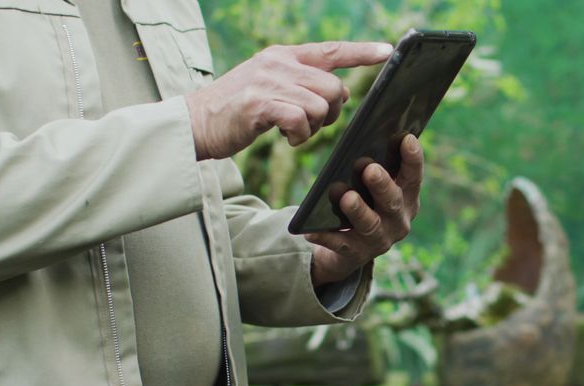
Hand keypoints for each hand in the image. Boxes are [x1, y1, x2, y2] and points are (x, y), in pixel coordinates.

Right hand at [184, 41, 392, 159]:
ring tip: (292, 130)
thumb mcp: (270, 86)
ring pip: (320, 105)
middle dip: (331, 112)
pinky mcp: (260, 104)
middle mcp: (278, 63)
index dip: (362, 52)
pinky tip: (285, 137)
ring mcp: (269, 81)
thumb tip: (337, 96)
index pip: (331, 50)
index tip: (388, 51)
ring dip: (313, 127)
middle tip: (311, 123)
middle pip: (333, 87)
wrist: (195, 122)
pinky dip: (299, 135)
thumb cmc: (236, 110)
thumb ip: (301, 84)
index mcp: (283, 55)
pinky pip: (301, 120)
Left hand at [306, 134, 422, 286]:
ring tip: (346, 197)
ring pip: (370, 225)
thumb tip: (360, 141)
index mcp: (407, 199)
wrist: (348, 249)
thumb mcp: (371, 188)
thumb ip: (373, 168)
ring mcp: (380, 240)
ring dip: (358, 210)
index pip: (413, 177)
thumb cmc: (363, 204)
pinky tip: (311, 230)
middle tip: (370, 168)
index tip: (407, 138)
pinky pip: (340, 244)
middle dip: (382, 185)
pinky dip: (326, 237)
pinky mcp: (357, 255)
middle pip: (393, 202)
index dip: (413, 159)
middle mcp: (399, 221)